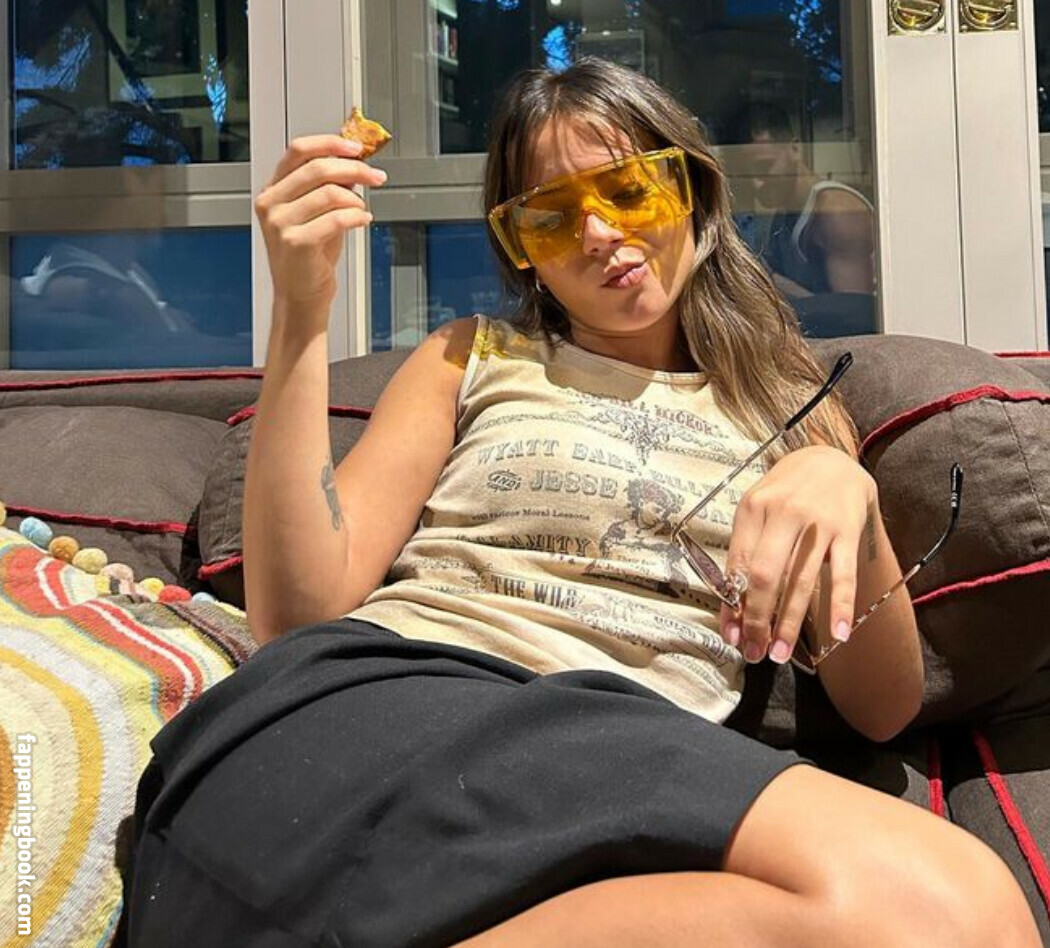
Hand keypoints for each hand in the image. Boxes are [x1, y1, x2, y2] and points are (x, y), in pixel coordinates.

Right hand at [254, 134, 386, 314]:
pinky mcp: (296, 242)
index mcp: (273, 190)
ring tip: (363, 209)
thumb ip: (329, 187)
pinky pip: (336, 218)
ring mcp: (280, 223)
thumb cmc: (309, 257)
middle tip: (376, 176)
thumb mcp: (318, 214)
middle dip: (355, 168)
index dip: (330, 144)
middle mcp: (271, 203)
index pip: (299, 151)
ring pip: (330, 192)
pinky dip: (357, 216)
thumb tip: (354, 164)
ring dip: (357, 199)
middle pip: (318, 168)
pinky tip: (363, 220)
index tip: (356, 148)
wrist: (301, 296)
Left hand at [720, 445, 876, 665]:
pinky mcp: (847, 530)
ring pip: (801, 580)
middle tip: (756, 652)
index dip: (732, 604)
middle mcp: (783, 513)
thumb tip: (732, 604)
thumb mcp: (758, 511)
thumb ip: (745, 551)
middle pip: (765, 576)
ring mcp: (818, 522)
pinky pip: (844, 574)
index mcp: (753, 509)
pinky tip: (837, 634)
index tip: (732, 635)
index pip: (738, 565)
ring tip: (780, 653)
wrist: (830, 459)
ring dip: (790, 623)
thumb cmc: (785, 493)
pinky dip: (841, 606)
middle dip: (757, 620)